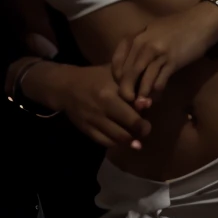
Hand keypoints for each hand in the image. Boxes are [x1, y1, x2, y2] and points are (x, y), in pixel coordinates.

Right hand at [29, 62, 151, 150]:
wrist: (68, 87)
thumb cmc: (97, 76)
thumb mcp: (116, 74)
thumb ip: (133, 85)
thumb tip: (149, 100)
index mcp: (110, 95)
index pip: (130, 113)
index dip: (142, 120)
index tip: (149, 123)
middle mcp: (101, 111)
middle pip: (124, 129)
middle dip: (138, 133)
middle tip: (146, 132)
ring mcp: (93, 122)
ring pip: (114, 138)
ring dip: (128, 141)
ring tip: (138, 140)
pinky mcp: (86, 129)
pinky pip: (103, 141)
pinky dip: (115, 143)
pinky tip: (123, 140)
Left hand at [111, 1, 217, 103]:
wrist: (203, 21)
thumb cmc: (178, 26)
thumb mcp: (154, 31)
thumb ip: (140, 47)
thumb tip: (131, 70)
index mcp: (136, 36)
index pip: (116, 64)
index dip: (117, 80)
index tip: (124, 87)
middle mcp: (143, 44)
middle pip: (127, 75)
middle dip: (127, 92)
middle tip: (130, 102)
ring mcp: (158, 53)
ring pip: (142, 81)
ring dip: (141, 96)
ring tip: (142, 105)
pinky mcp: (172, 61)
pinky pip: (158, 82)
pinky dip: (156, 93)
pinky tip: (157, 96)